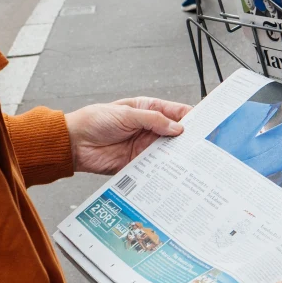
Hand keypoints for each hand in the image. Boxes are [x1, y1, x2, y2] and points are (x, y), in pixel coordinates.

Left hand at [65, 97, 192, 173]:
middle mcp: (149, 129)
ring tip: (194, 160)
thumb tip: (177, 128)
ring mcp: (144, 147)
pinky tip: (175, 172)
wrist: (75, 143)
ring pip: (168, 151)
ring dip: (178, 156)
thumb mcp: (127, 114)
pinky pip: (156, 167)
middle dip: (188, 139)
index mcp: (148, 110)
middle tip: (204, 145)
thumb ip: (153, 120)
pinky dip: (165, 170)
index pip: (176, 112)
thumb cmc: (96, 120)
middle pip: (175, 134)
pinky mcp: (138, 163)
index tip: (207, 123)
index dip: (191, 117)